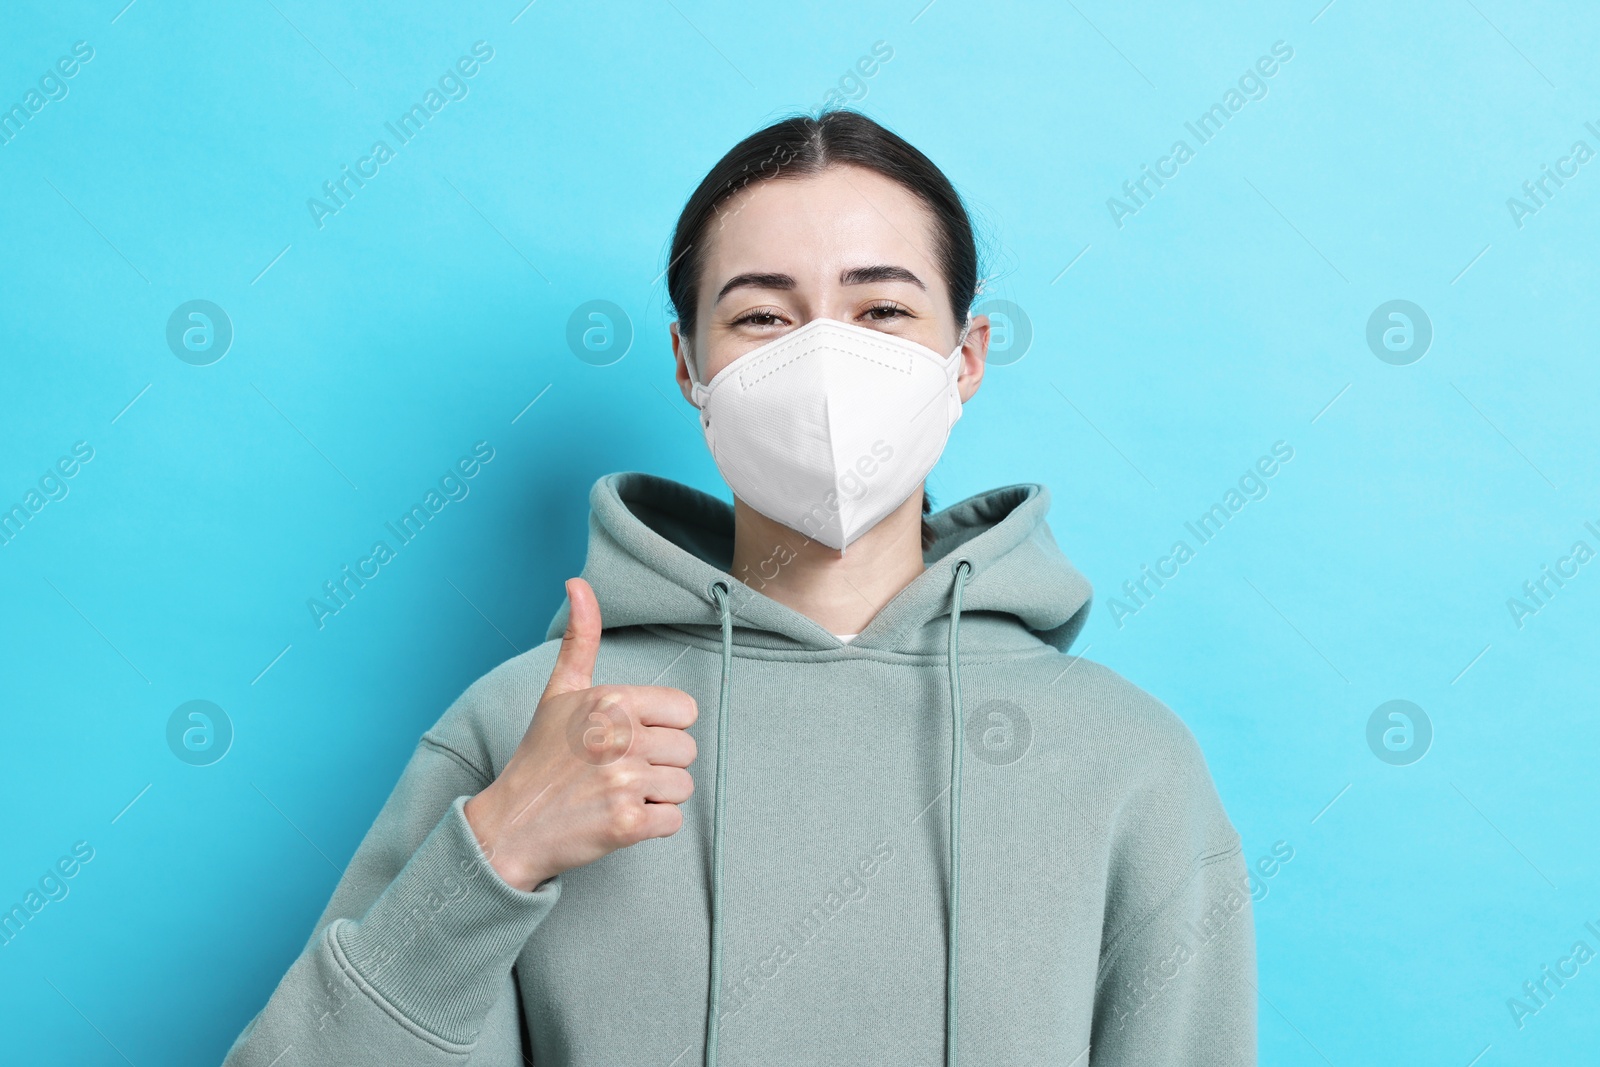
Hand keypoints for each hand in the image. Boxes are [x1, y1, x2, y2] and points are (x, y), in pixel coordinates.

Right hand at [463, 578, 698, 891]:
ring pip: (683, 786)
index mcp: (611, 699)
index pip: (685, 711)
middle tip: (616, 772)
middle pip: (687, 750)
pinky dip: (650, 826)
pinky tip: (615, 818)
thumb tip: (577, 582)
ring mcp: (624, 780)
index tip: (627, 740)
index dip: (661, 728)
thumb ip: (579, 638)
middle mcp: (620, 735)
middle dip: (659, 764)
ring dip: (655, 796)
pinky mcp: (626, 823)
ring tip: (614, 795)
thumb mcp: (558, 692)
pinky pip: (673, 821)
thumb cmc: (540, 759)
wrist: (509, 827)